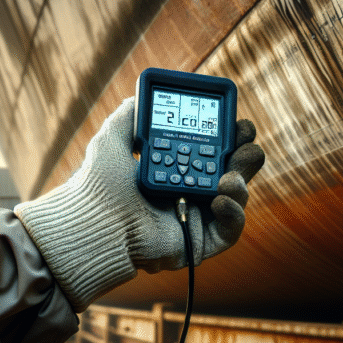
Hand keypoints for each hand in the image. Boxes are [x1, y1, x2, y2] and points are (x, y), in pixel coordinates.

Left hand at [13, 98, 264, 308]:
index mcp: (177, 168)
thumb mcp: (110, 142)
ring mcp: (199, 218)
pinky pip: (231, 230)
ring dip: (241, 181)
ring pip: (237, 198)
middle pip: (234, 171)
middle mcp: (191, 192)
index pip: (214, 150)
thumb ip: (127, 118)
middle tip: (244, 143)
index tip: (236, 122)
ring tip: (228, 176)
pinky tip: (220, 199)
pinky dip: (234, 213)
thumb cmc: (98, 186)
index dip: (230, 136)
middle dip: (246, 155)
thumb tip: (137, 99)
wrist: (95, 223)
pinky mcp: (202, 243)